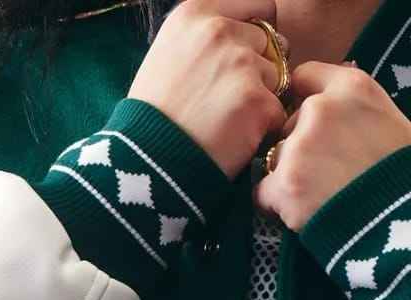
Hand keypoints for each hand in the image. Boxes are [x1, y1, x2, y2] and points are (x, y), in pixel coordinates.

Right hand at [128, 0, 286, 179]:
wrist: (144, 162)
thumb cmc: (150, 118)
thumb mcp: (165, 57)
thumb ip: (203, 39)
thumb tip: (247, 36)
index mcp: (194, 14)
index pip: (259, 6)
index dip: (255, 36)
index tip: (242, 60)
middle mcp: (219, 30)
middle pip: (270, 44)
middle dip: (257, 71)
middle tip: (223, 103)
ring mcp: (241, 65)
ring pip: (277, 79)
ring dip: (260, 102)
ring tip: (223, 125)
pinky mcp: (257, 102)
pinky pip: (277, 114)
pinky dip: (261, 132)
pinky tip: (231, 141)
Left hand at [254, 61, 410, 231]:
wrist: (402, 217)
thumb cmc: (401, 172)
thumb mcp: (391, 120)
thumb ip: (355, 107)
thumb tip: (328, 100)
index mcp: (351, 88)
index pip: (304, 76)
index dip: (302, 99)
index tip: (307, 119)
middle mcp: (320, 110)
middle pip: (288, 126)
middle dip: (299, 147)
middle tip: (327, 172)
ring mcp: (298, 147)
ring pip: (274, 160)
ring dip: (289, 176)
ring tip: (320, 195)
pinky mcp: (283, 184)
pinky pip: (262, 192)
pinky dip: (275, 204)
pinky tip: (300, 211)